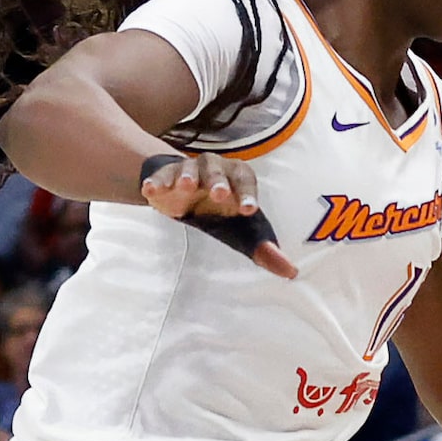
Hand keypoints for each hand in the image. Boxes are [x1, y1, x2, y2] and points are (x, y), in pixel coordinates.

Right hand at [139, 151, 296, 277]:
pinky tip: (151, 191)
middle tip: (219, 194)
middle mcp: (215, 169)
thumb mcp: (244, 231)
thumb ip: (265, 251)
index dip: (248, 195)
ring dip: (187, 175)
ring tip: (185, 186)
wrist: (185, 192)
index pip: (246, 181)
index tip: (248, 211)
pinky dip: (157, 181)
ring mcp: (188, 170)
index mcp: (238, 177)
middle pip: (217, 170)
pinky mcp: (165, 176)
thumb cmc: (223, 211)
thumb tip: (290, 272)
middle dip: (219, 181)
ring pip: (188, 167)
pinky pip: (161, 176)